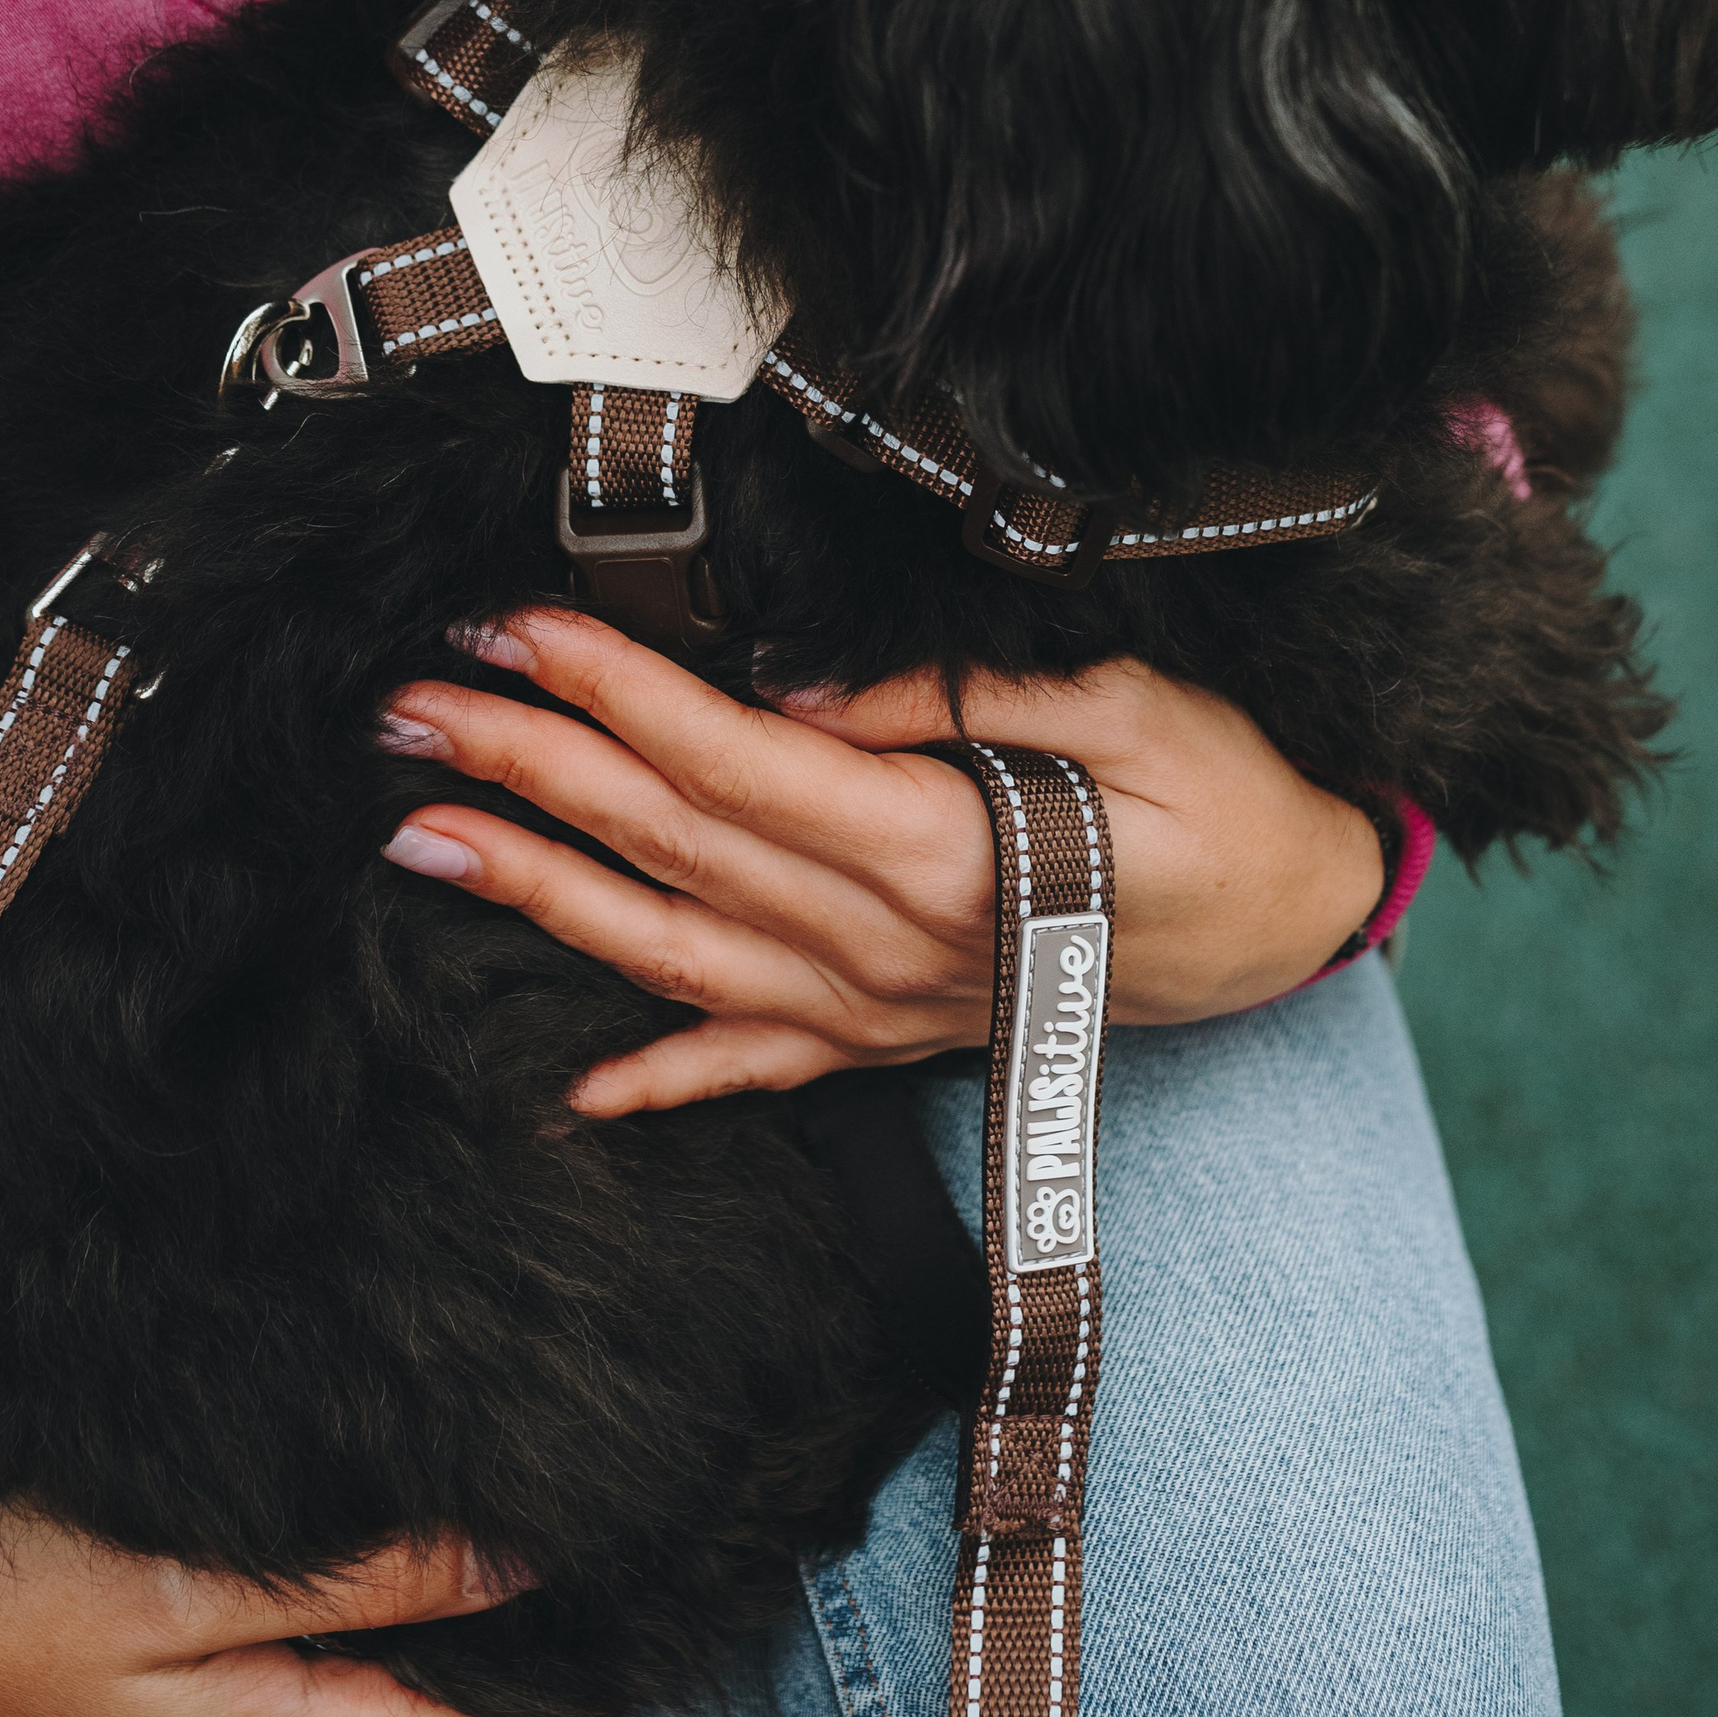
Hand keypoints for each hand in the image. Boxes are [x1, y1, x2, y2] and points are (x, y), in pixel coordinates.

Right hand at [0, 1510, 582, 1716]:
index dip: (588, 1647)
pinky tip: (419, 1525)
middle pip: (471, 1702)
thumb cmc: (11, 1599)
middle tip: (612, 1482)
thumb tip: (525, 1563)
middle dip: (538, 1609)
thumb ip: (366, 1582)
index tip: (658, 1551)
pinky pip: (350, 1661)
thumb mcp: (193, 1584)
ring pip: (412, 1675)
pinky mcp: (222, 1708)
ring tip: (539, 1486)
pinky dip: (393, 1602)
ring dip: (463, 1599)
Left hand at [378, 611, 1385, 1115]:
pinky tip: (570, 1086)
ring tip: (427, 844)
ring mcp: (884, 1007)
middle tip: (413, 713)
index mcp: (944, 849)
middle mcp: (889, 945)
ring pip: (679, 953)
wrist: (1303, 922)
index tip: (520, 630)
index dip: (618, 694)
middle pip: (677, 845)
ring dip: (545, 897)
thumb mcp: (1133, 705)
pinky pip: (760, 1070)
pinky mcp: (897, 1040)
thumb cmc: (1233, 797)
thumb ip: (956, 701)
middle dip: (535, 770)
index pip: (739, 761)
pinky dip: (663, 1079)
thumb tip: (799, 690)